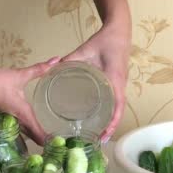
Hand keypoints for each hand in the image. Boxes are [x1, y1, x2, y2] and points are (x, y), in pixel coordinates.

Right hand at [0, 57, 60, 144]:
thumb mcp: (20, 75)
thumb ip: (39, 69)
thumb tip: (56, 60)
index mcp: (24, 115)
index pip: (40, 136)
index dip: (51, 142)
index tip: (62, 143)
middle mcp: (18, 122)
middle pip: (35, 139)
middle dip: (46, 142)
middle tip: (59, 141)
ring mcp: (10, 122)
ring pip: (27, 136)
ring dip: (37, 138)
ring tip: (49, 136)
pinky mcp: (5, 119)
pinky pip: (20, 130)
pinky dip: (28, 132)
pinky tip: (32, 126)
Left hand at [62, 23, 130, 141]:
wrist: (119, 31)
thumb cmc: (104, 41)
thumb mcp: (85, 50)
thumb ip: (69, 60)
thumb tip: (52, 71)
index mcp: (114, 79)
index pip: (117, 106)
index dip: (112, 122)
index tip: (104, 135)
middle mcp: (120, 85)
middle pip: (118, 112)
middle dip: (110, 127)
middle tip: (98, 141)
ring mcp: (120, 85)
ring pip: (117, 108)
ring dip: (111, 122)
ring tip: (99, 135)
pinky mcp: (117, 83)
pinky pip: (115, 101)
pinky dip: (110, 112)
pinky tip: (100, 119)